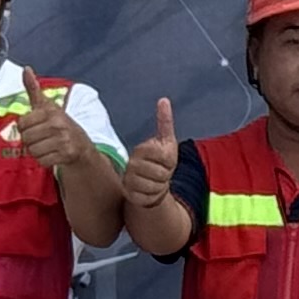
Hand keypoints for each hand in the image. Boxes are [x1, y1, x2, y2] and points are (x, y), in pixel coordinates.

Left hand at [4, 87, 98, 169]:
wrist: (81, 145)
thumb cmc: (60, 124)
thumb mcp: (47, 106)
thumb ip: (33, 89)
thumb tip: (26, 69)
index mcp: (50, 111)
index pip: (21, 123)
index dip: (25, 127)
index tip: (35, 126)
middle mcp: (58, 124)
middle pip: (26, 138)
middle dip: (30, 140)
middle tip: (41, 138)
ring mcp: (63, 140)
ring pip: (32, 150)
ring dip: (37, 151)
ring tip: (46, 146)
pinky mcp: (67, 154)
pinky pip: (42, 161)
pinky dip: (44, 160)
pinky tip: (52, 154)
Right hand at [118, 96, 180, 216]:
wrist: (152, 184)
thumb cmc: (161, 162)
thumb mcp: (167, 142)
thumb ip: (165, 122)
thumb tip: (164, 100)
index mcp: (141, 149)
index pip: (163, 156)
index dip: (170, 161)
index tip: (166, 161)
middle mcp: (131, 164)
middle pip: (161, 174)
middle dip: (166, 175)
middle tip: (161, 173)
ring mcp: (128, 179)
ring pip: (155, 187)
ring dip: (160, 187)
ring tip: (156, 181)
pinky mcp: (128, 194)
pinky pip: (148, 198)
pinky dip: (153, 197)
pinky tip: (150, 191)